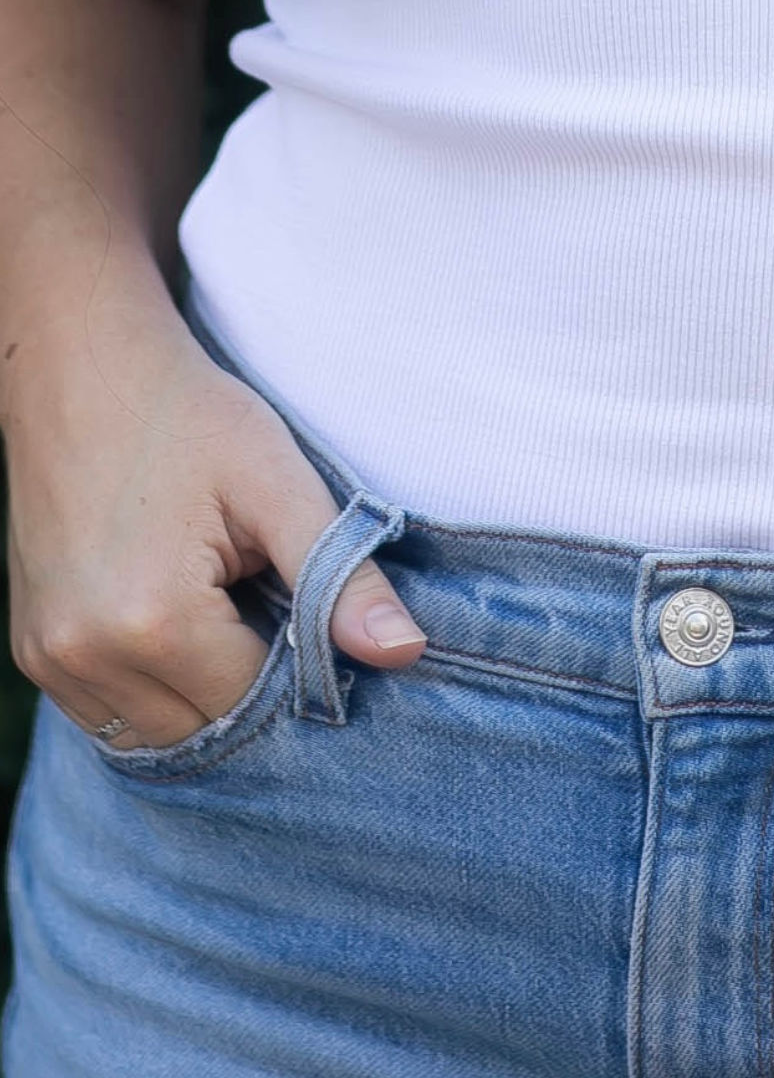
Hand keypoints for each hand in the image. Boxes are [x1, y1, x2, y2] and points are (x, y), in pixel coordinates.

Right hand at [3, 312, 416, 750]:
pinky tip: (189, 632)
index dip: (305, 679)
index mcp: (151, 621)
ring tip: (235, 620)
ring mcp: (46, 656)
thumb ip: (340, 578)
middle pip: (201, 728)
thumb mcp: (282, 487)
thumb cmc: (189, 419)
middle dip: (254, 694)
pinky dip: (154, 692)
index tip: (326, 628)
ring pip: (149, 732)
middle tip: (284, 621)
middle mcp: (85, 653)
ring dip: (201, 699)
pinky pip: (104, 711)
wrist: (81, 375)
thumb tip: (404, 652)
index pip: (254, 702)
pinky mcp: (31, 648)